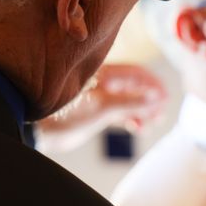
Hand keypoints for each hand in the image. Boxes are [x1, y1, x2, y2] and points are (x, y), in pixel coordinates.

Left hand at [37, 64, 166, 151]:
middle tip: (159, 115)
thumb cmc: (65, 116)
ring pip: (127, 99)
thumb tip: (157, 97)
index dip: (153, 84)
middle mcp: (101, 81)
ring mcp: (98, 95)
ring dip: (141, 110)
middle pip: (133, 86)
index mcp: (103, 73)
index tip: (166, 98)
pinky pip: (118, 110)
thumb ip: (130, 102)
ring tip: (150, 123)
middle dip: (149, 100)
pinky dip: (130, 117)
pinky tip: (138, 127)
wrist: (39, 132)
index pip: (136, 73)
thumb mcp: (102, 108)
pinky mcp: (94, 110)